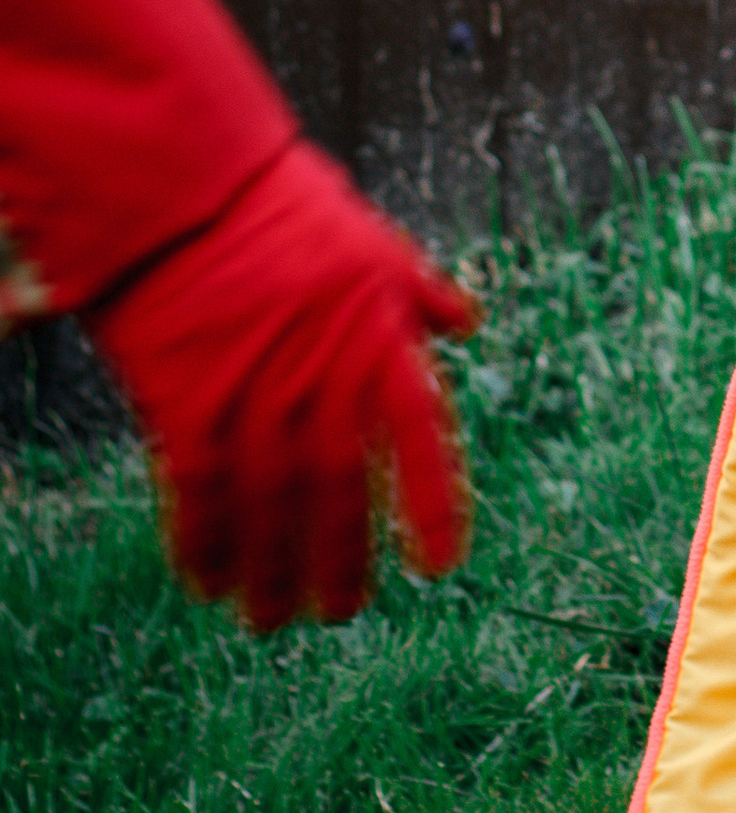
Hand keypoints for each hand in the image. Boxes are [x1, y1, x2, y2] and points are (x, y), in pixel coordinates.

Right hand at [89, 142, 477, 630]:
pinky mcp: (190, 407)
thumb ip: (419, 295)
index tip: (442, 567)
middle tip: (342, 612)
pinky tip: (208, 582)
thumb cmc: (286, 214)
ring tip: (273, 618)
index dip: (433, 504)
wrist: (191, 194)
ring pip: (272, 510)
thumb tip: (469, 321)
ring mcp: (256, 396)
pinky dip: (206, 544)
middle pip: (341, 492)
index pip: (424, 435)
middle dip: (342, 561)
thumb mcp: (374, 245)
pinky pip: (203, 496)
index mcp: (380, 340)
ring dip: (273, 570)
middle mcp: (325, 378)